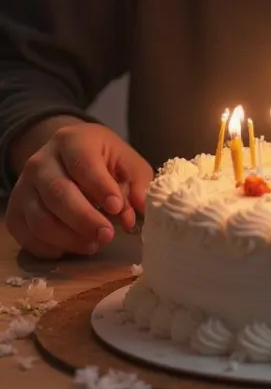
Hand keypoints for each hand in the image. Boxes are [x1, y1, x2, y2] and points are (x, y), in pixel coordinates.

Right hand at [6, 122, 152, 258]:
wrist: (65, 156)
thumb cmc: (101, 159)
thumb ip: (137, 183)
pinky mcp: (14, 210)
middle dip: (85, 219)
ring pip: (40, 218)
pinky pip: (27, 235)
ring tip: (94, 244)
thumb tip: (135, 213)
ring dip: (68, 238)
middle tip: (107, 236)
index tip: (117, 208)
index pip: (82, 164)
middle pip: (58, 193)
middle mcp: (41, 161)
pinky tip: (71, 248)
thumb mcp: (124, 161)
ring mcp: (23, 186)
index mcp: (71, 140)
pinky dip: (49, 247)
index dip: (100, 188)